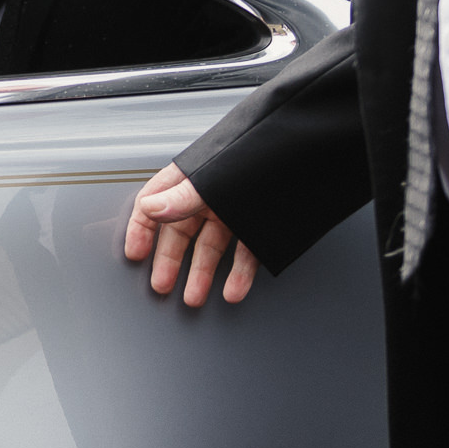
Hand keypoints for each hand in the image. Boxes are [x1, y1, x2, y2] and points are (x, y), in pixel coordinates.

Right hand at [123, 163, 257, 306]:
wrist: (312, 149)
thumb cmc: (262, 149)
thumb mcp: (216, 177)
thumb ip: (182, 196)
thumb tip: (151, 209)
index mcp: (192, 177)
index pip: (155, 203)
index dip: (142, 229)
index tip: (136, 254)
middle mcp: (210, 194)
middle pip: (181, 231)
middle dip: (171, 261)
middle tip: (163, 285)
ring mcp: (234, 209)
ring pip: (212, 247)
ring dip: (202, 274)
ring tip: (194, 297)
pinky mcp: (258, 222)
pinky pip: (245, 252)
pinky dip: (239, 274)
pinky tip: (233, 290)